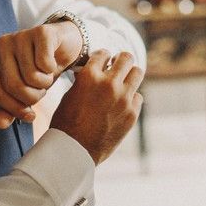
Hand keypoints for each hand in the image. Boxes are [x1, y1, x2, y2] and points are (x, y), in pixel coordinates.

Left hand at [0, 19, 82, 127]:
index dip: (14, 108)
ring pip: (31, 76)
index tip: (30, 116)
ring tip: (47, 76)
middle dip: (32, 97)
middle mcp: (2, 43)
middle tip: (42, 92)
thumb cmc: (41, 68)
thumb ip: (11, 107)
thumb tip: (0, 123)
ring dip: (44, 83)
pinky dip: (52, 69)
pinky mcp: (41, 31)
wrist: (65, 44)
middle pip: (13, 85)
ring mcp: (21, 35)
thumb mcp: (26, 90)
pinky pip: (44, 63)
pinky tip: (53, 63)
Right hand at [50, 50, 143, 164]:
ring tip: (123, 82)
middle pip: (126, 57)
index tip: (104, 60)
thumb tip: (96, 68)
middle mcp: (109, 84)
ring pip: (137, 72)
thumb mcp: (70, 94)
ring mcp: (123, 98)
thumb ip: (86, 79)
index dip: (103, 56)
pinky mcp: (132, 113)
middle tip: (117, 66)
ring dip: (130, 75)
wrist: (73, 151)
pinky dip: (131, 98)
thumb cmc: (66, 122)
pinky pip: (138, 96)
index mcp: (90, 76)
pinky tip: (122, 104)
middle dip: (121, 60)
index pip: (103, 53)